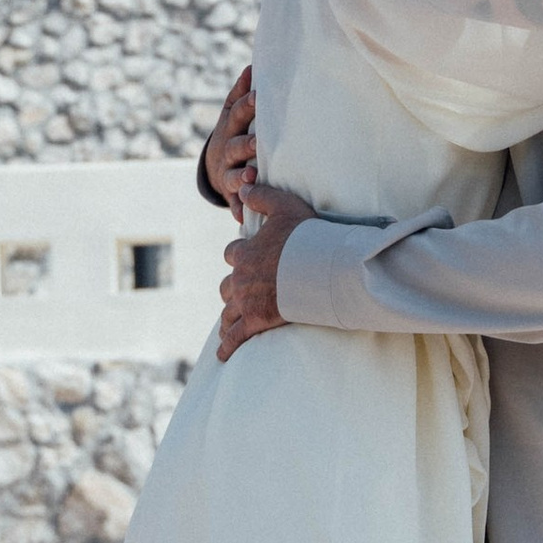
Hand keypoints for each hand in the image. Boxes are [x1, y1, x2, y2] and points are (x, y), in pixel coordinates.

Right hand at [202, 65, 256, 214]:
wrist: (215, 167)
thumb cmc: (234, 133)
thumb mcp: (231, 114)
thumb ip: (240, 93)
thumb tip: (251, 66)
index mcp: (231, 129)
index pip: (238, 115)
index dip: (247, 106)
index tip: (258, 96)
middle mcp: (227, 151)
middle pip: (236, 147)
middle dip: (246, 144)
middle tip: (258, 141)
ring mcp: (226, 173)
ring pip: (233, 175)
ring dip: (241, 177)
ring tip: (251, 177)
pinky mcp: (230, 193)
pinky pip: (234, 202)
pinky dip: (238, 209)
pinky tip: (242, 217)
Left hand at [217, 182, 314, 358]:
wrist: (320, 268)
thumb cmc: (306, 236)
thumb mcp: (285, 206)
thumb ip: (262, 195)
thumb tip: (244, 188)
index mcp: (244, 252)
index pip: (232, 253)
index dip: (240, 255)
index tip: (248, 258)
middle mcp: (240, 277)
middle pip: (227, 285)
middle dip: (234, 287)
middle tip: (242, 292)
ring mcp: (247, 301)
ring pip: (228, 310)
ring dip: (229, 315)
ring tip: (230, 322)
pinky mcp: (256, 321)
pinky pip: (235, 336)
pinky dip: (227, 346)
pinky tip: (222, 355)